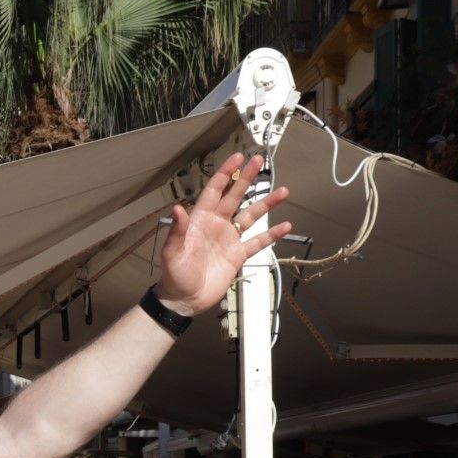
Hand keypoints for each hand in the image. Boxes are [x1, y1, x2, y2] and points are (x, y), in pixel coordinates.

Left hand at [153, 153, 291, 316]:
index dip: (225, 174)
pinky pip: (257, 242)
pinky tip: (285, 226)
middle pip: (235, 196)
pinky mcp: (237, 255)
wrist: (185, 300)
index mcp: (200, 220)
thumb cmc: (174, 276)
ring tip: (283, 192)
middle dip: (247, 178)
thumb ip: (177, 231)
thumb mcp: (172, 253)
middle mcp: (216, 225)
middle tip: (259, 160)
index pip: (214, 191)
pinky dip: (271, 235)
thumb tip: (177, 209)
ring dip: (266, 204)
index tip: (237, 158)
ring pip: (251, 216)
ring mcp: (229, 239)